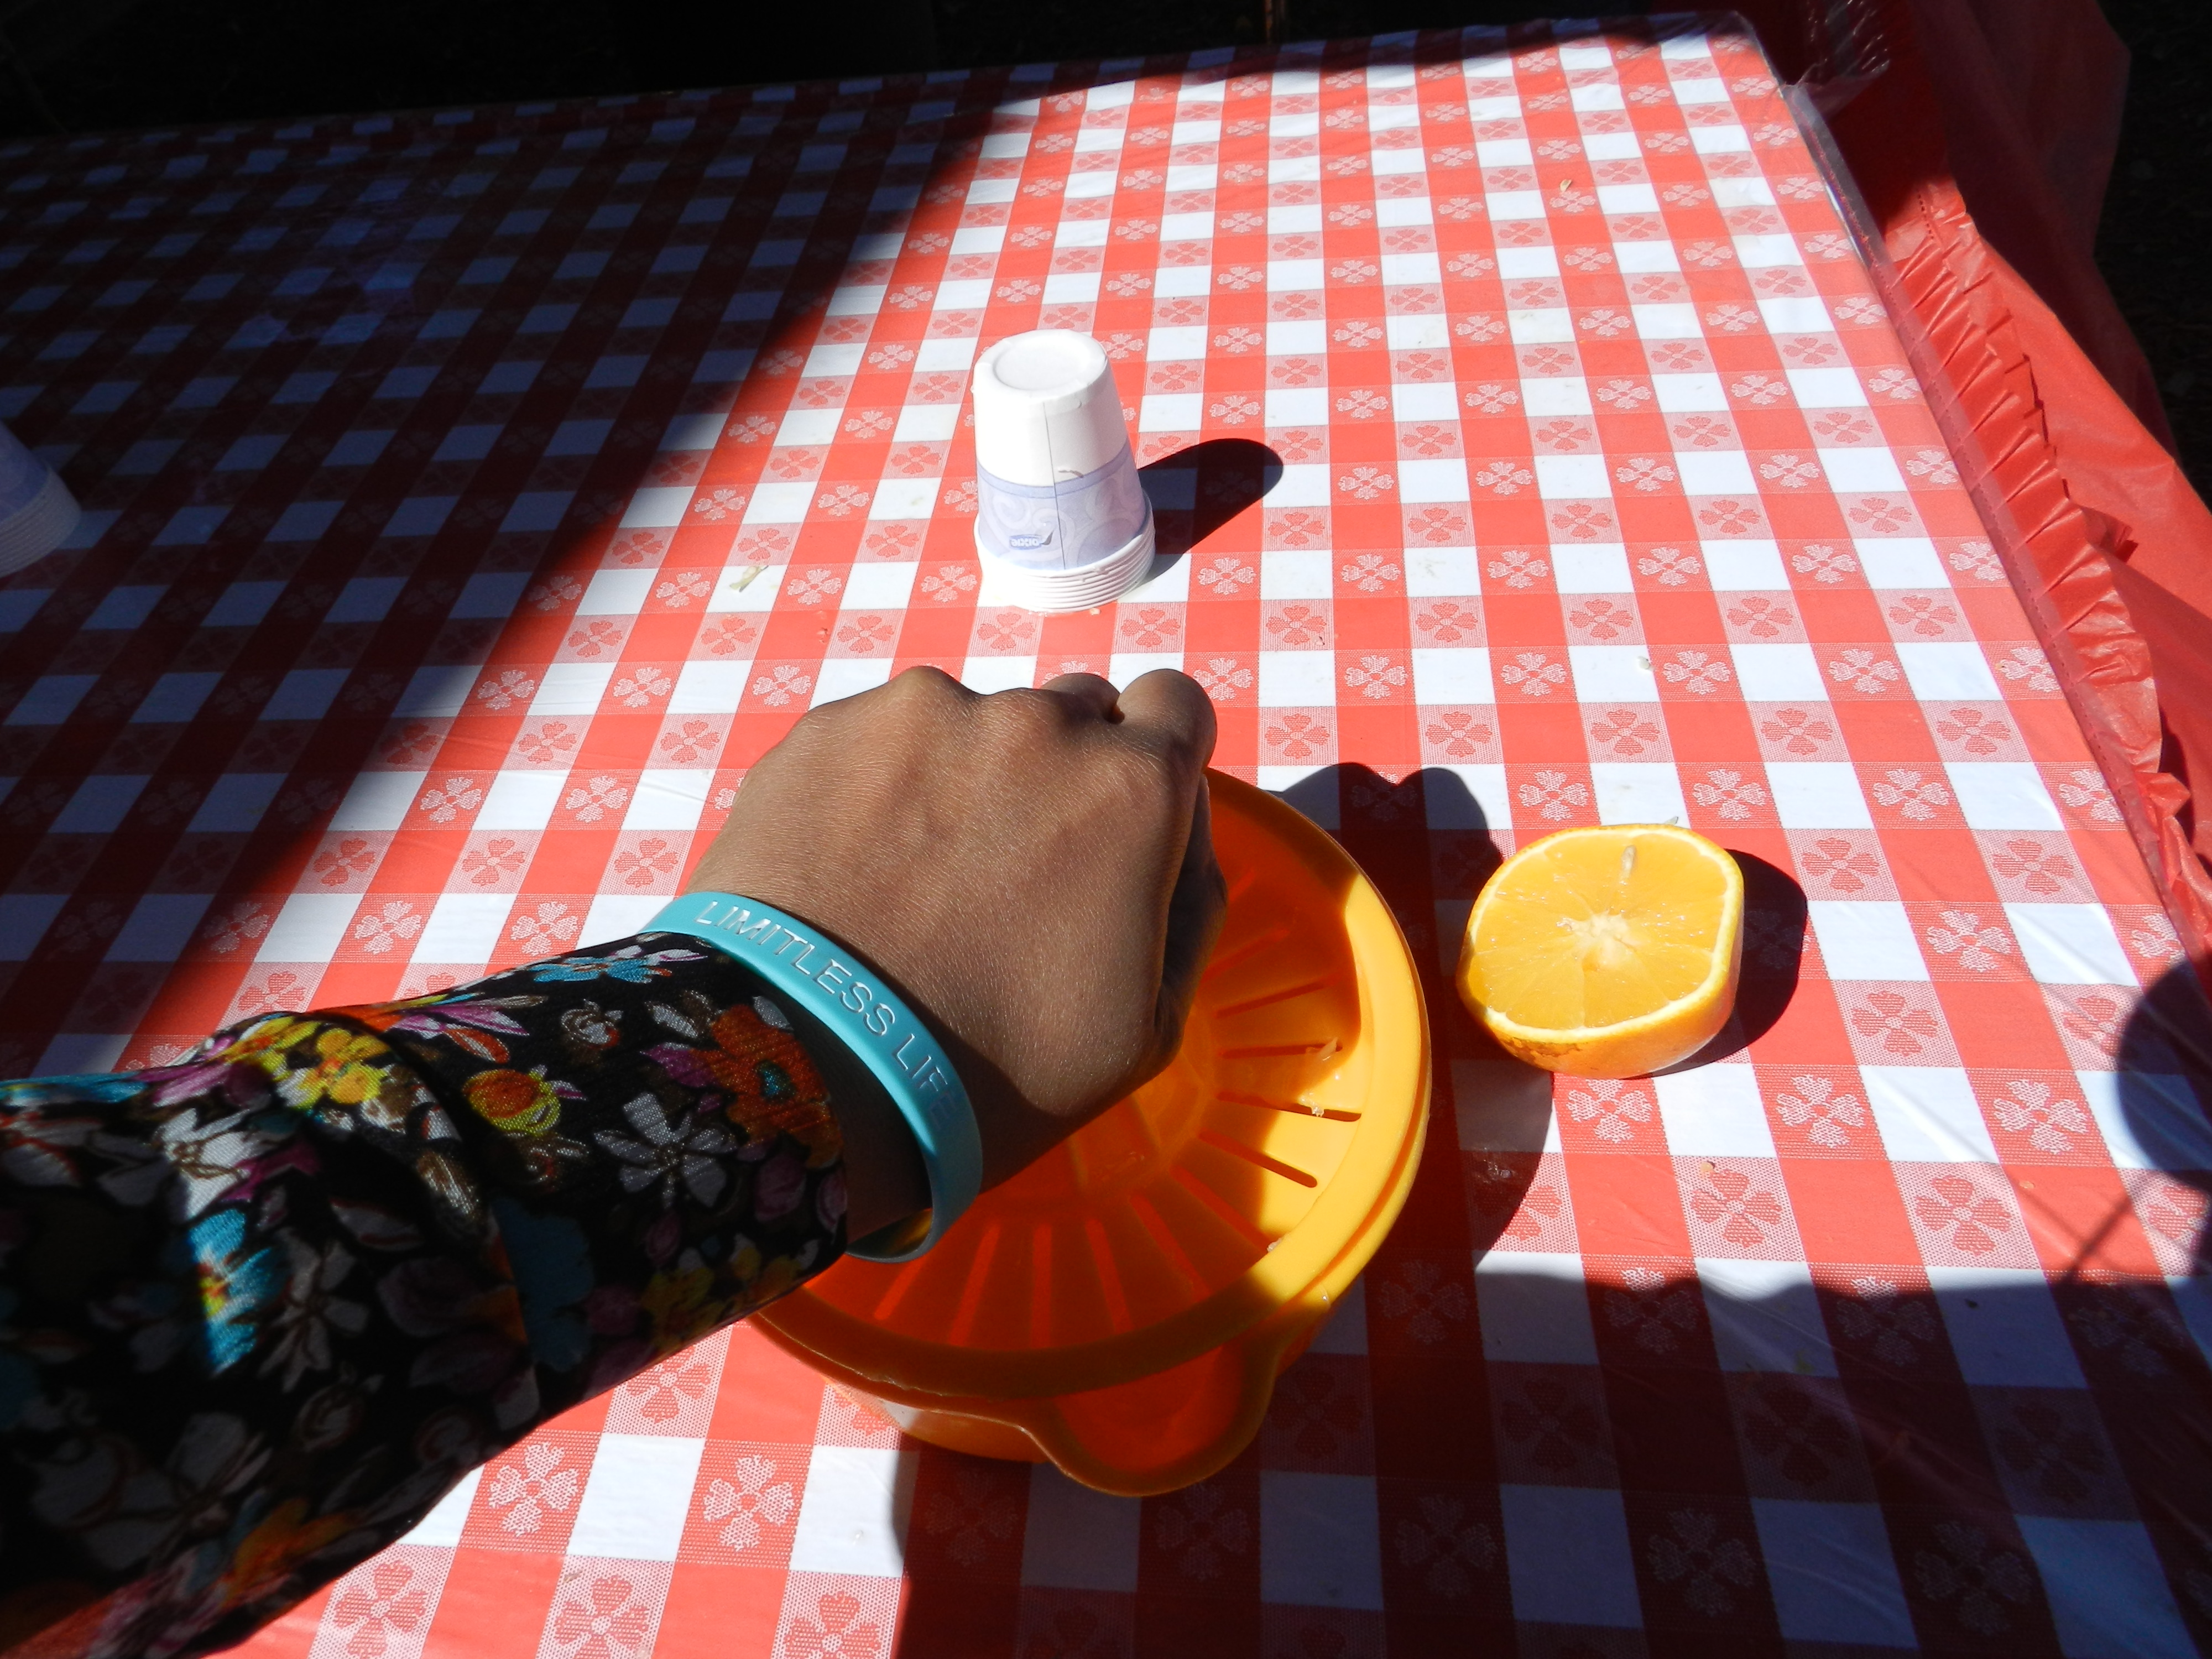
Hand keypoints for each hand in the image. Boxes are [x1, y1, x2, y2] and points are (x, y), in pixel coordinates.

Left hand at [687, 667, 1225, 1237]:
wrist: (808, 1073)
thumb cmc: (997, 1070)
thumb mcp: (1151, 1019)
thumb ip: (1191, 892)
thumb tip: (1183, 808)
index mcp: (1132, 785)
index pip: (1176, 704)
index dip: (1153, 757)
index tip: (1117, 817)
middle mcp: (1036, 721)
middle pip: (1071, 713)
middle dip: (1056, 775)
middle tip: (1008, 872)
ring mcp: (923, 713)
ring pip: (969, 725)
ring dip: (961, 779)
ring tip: (913, 883)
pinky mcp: (829, 728)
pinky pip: (879, 739)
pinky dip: (877, 788)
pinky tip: (852, 870)